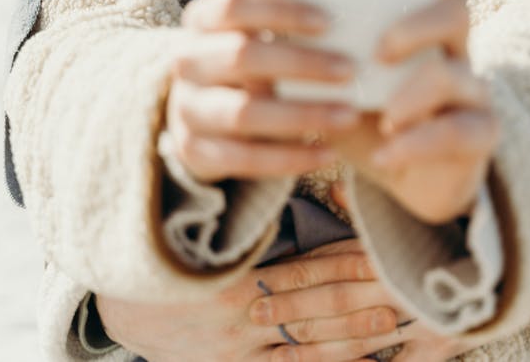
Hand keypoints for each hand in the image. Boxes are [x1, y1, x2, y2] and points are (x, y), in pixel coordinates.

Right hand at [97, 239, 439, 361]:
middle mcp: (242, 310)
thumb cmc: (175, 261)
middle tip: (404, 285)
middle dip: (362, 293)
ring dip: (354, 331)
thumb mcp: (205, 236)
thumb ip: (249, 222)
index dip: (346, 258)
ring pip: (309, 339)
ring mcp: (241, 348)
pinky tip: (362, 361)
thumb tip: (299, 185)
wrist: (125, 310)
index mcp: (237, 271)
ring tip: (391, 319)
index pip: (305, 263)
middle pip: (315, 301)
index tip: (382, 252)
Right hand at [166, 0, 361, 181]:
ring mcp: (187, 108)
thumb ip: (286, 24)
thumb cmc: (248, 59)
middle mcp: (187, 61)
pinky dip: (291, 157)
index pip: (234, 5)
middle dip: (301, 63)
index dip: (279, 11)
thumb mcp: (253, 32)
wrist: (201, 110)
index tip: (328, 22)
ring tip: (349, 115)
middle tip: (350, 69)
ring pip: (245, 112)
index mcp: (201, 19)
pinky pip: (246, 158)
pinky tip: (328, 153)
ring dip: (303, 114)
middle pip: (242, 56)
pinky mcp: (195, 152)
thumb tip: (349, 22)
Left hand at [336, 0, 498, 223]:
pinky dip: (419, 143)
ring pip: (458, 73)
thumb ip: (319, 33)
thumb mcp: (338, 68)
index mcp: (414, 20)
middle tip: (381, 48)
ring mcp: (469, 89)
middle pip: (453, 11)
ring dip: (415, 92)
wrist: (398, 175)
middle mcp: (450, 47)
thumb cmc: (364, 107)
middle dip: (417, 25)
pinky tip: (387, 150)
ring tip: (384, 113)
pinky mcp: (477, 134)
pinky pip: (461, 131)